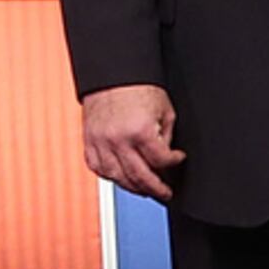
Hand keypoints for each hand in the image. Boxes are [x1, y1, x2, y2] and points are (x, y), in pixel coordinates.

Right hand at [80, 84, 182, 202]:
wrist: (113, 75)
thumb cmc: (138, 89)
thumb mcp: (164, 110)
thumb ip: (166, 136)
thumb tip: (167, 157)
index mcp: (140, 131)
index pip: (161, 161)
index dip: (174, 162)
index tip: (178, 159)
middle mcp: (118, 140)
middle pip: (140, 178)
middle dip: (156, 189)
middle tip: (165, 193)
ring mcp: (101, 143)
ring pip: (117, 178)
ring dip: (133, 187)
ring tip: (145, 189)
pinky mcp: (89, 142)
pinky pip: (98, 169)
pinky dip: (110, 176)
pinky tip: (121, 177)